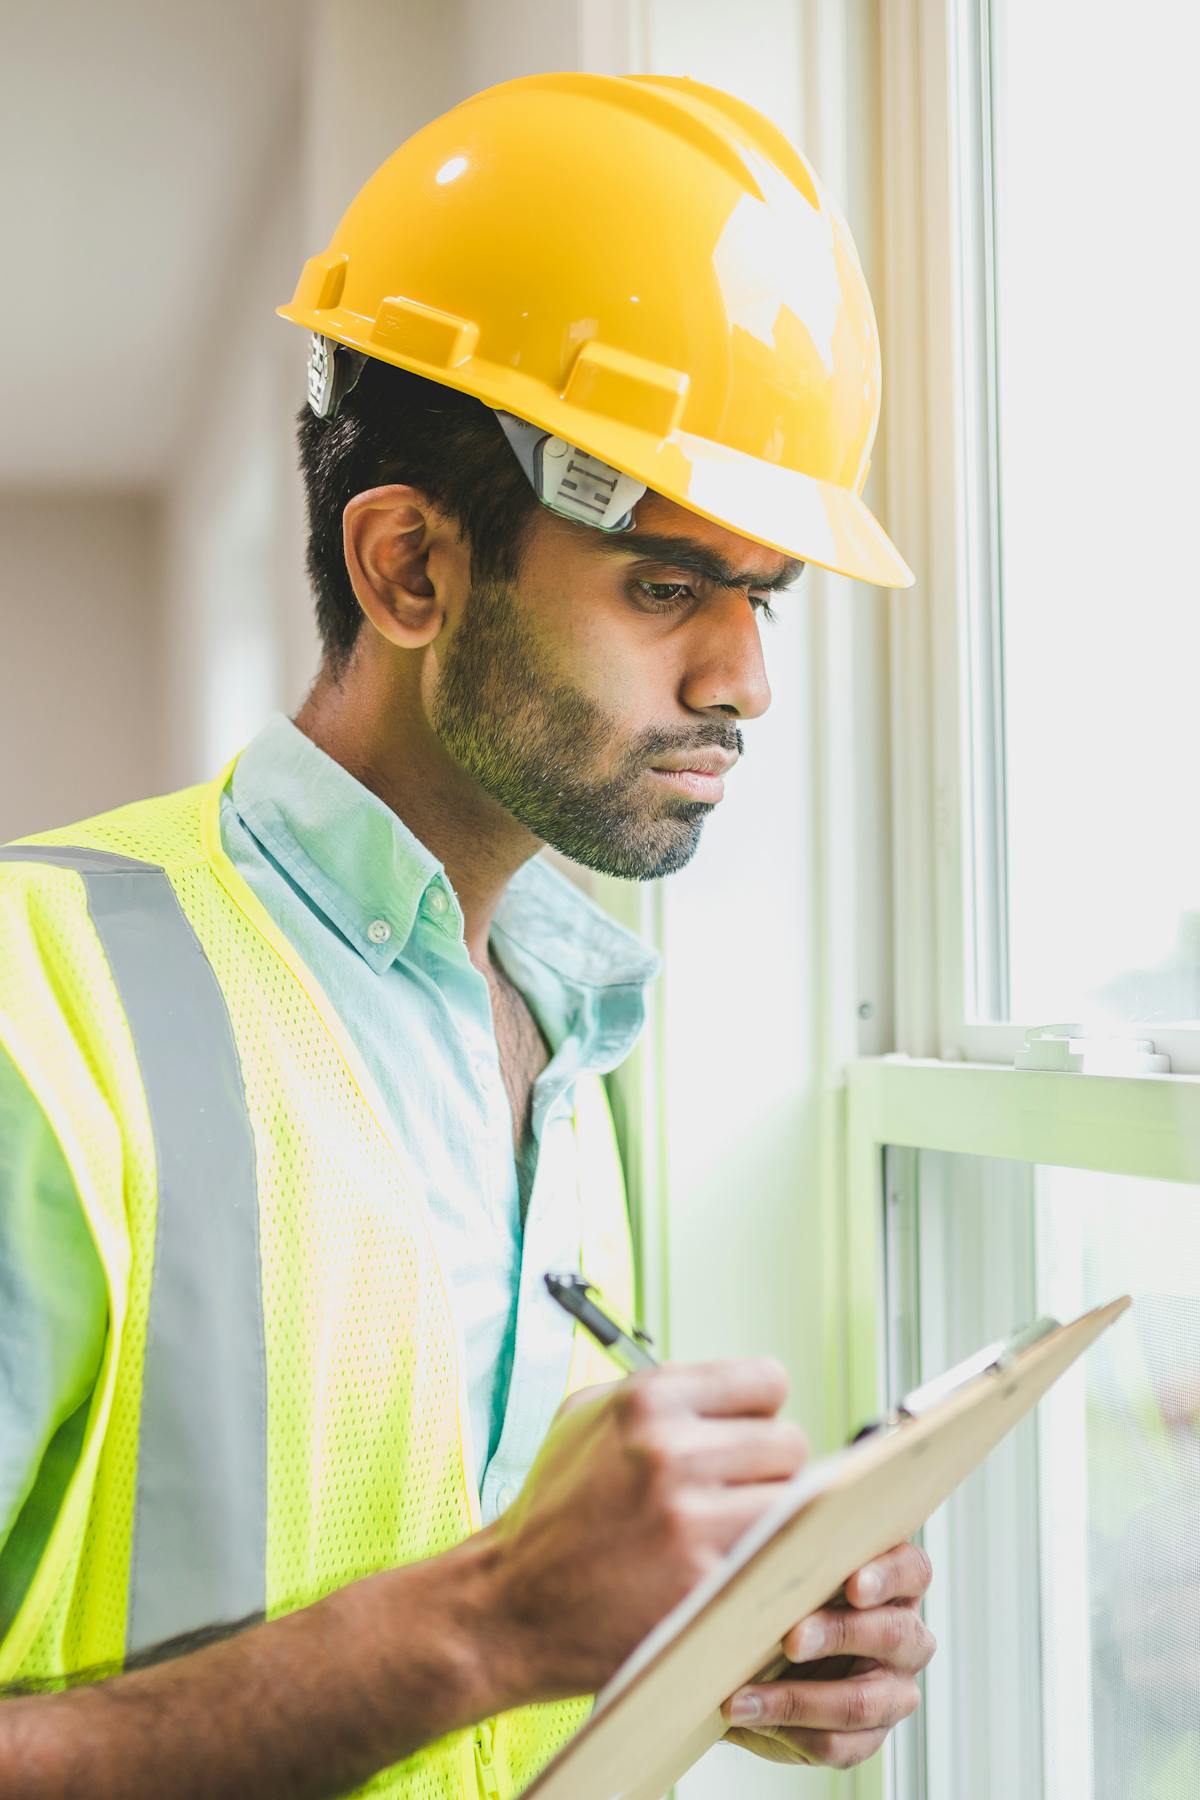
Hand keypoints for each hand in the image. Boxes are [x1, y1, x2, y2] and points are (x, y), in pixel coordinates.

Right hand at [482, 1359, 807, 1704]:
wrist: (509, 1605)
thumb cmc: (554, 1508)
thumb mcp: (586, 1417)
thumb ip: (662, 1391)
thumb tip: (736, 1390)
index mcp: (646, 1400)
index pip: (767, 1381)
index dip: (757, 1413)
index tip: (739, 1441)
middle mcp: (670, 1452)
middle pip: (790, 1444)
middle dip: (767, 1471)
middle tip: (731, 1497)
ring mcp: (689, 1522)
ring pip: (796, 1504)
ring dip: (774, 1522)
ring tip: (733, 1535)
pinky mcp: (704, 1587)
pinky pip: (779, 1562)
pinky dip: (766, 1568)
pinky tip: (733, 1573)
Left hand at [720, 1542, 935, 1767]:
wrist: (755, 1656)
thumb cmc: (778, 1595)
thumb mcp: (783, 1566)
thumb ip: (787, 1550)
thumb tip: (761, 1535)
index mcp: (894, 1583)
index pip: (912, 1570)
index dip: (888, 1576)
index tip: (854, 1584)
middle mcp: (904, 1637)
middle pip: (891, 1634)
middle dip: (839, 1634)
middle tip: (791, 1638)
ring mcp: (892, 1691)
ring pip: (862, 1700)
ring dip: (800, 1699)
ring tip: (744, 1697)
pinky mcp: (867, 1737)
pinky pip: (840, 1744)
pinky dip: (789, 1732)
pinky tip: (750, 1718)